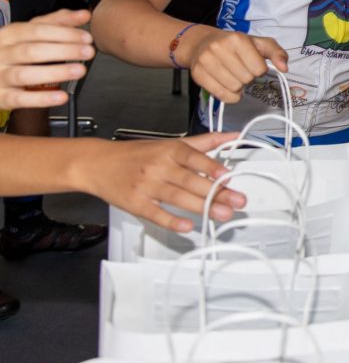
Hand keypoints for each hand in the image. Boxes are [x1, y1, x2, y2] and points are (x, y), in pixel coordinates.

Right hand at [0, 9, 94, 109]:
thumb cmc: (13, 51)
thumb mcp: (30, 32)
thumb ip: (57, 22)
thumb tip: (84, 15)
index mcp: (9, 35)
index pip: (36, 30)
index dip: (63, 33)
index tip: (86, 37)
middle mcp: (1, 53)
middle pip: (31, 51)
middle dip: (63, 51)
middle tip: (88, 52)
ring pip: (24, 74)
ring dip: (55, 73)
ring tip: (79, 70)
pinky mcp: (1, 96)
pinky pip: (19, 99)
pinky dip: (41, 99)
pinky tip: (61, 96)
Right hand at [72, 132, 246, 232]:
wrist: (97, 163)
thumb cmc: (138, 154)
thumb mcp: (170, 143)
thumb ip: (204, 142)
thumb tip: (233, 136)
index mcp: (170, 150)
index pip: (193, 158)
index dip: (211, 167)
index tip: (227, 176)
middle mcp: (159, 166)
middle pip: (190, 181)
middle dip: (215, 193)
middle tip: (237, 201)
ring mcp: (146, 186)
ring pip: (177, 197)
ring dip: (202, 207)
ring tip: (223, 215)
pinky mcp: (135, 203)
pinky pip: (155, 213)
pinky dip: (171, 220)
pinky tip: (187, 226)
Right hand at [184, 28, 287, 103]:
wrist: (200, 43)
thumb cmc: (234, 44)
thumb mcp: (258, 43)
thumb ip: (276, 52)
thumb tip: (284, 68)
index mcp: (237, 39)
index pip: (259, 68)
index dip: (258, 69)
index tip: (252, 63)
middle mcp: (219, 48)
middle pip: (246, 79)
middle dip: (247, 77)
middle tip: (240, 69)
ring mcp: (206, 61)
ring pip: (234, 88)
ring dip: (238, 86)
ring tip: (233, 76)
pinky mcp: (198, 74)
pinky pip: (221, 95)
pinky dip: (229, 96)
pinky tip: (227, 85)